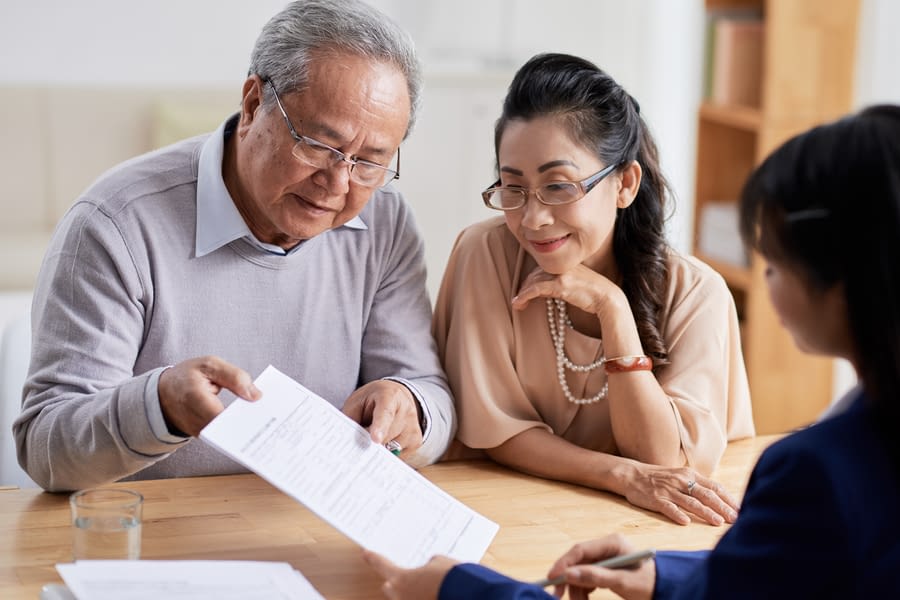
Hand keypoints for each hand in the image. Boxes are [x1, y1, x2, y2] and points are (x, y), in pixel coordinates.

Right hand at [158, 356, 260, 435]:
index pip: (223, 415)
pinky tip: (255, 421)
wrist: (163, 394)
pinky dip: (239, 428)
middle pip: (230, 429)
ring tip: (269, 419)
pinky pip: (225, 434)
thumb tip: (256, 396)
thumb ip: (234, 377)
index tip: (265, 414)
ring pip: (229, 435)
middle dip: (252, 423)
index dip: (245, 417)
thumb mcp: (210, 365)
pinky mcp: (204, 436)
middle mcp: (196, 421)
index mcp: (195, 398)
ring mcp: (199, 432)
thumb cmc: (188, 376)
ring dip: (248, 427)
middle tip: (274, 418)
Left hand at [342, 379, 422, 456]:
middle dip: (370, 442)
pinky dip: (387, 452)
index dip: (380, 427)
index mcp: (390, 395)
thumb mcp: (356, 403)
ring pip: (392, 449)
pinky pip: (397, 456)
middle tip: (361, 437)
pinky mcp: (416, 441)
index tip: (375, 440)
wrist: (394, 396)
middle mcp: (406, 410)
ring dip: (379, 447)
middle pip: (387, 436)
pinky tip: (384, 440)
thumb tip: (350, 445)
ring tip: (375, 434)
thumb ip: (351, 421)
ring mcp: (413, 426)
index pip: (386, 413)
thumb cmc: (371, 401)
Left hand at [362, 550, 456, 599]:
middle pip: (390, 587)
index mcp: (401, 579)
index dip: (374, 558)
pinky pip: (418, 599)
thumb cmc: (451, 578)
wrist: (468, 595)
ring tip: (427, 585)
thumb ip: (428, 565)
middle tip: (407, 574)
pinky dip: (424, 596)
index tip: (366, 553)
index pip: (382, 565)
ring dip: (411, 593)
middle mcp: (402, 597)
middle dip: (395, 582)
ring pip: (404, 598)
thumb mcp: (439, 563)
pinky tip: (436, 592)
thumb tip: (429, 567)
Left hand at [511, 264, 626, 320]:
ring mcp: (561, 274)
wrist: (608, 298)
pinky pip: (536, 289)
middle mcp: (562, 265)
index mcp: (566, 262)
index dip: (531, 279)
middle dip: (524, 286)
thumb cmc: (594, 295)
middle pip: (535, 273)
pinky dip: (525, 296)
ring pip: (533, 280)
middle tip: (519, 299)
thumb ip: (560, 283)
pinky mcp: (560, 285)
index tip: (526, 290)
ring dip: (522, 293)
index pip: (542, 267)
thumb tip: (543, 290)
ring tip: (517, 304)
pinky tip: (519, 303)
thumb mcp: (576, 284)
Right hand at [547, 534, 653, 599]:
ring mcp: (604, 558)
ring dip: (576, 589)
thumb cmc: (648, 583)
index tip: (553, 578)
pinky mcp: (604, 568)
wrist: (663, 590)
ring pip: (580, 572)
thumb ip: (595, 576)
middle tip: (557, 595)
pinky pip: (586, 578)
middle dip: (568, 579)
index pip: (580, 550)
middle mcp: (606, 547)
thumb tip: (568, 574)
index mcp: (612, 542)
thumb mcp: (622, 581)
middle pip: (577, 561)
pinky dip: (583, 590)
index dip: (564, 564)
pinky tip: (586, 599)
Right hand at [621, 462, 738, 525]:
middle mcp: (681, 481)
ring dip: (706, 512)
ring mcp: (668, 490)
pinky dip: (677, 514)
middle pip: (706, 495)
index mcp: (689, 475)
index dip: (728, 499)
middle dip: (722, 508)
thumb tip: (720, 499)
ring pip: (690, 502)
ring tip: (718, 522)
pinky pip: (668, 507)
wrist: (632, 475)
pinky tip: (686, 522)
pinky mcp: (655, 499)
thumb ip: (697, 486)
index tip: (740, 509)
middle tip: (735, 519)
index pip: (714, 487)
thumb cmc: (659, 478)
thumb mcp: (680, 477)